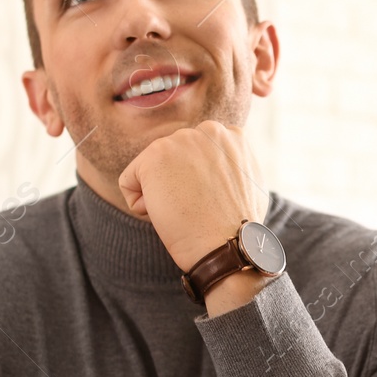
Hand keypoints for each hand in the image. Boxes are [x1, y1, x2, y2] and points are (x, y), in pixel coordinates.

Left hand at [117, 121, 269, 271]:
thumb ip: (229, 165)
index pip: (195, 156)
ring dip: (161, 194)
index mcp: (231, 136)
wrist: (228, 245)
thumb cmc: (237, 228)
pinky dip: (140, 205)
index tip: (209, 202)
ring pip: (152, 171)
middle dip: (178, 185)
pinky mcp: (155, 155)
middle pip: (172, 161)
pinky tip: (165, 215)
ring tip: (184, 211)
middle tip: (197, 208)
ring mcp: (181, 140)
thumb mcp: (247, 184)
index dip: (198, 184)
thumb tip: (214, 168)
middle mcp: (208, 130)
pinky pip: (129, 181)